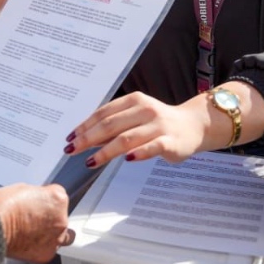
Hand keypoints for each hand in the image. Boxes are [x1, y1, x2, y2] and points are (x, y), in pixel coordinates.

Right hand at [0, 183, 71, 263]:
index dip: (46, 199)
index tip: (38, 203)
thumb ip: (37, 195)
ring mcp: (56, 239)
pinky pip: (48, 249)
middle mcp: (61, 219)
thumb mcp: (23, 188)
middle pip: (62, 217)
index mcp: (57, 199)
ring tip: (33, 232)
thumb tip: (38, 201)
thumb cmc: (1, 208)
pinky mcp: (47, 254)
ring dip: (51, 234)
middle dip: (50, 217)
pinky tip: (27, 242)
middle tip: (33, 219)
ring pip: (61, 236)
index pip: (59, 196)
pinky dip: (40, 247)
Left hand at [66, 91, 211, 169]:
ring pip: (127, 138)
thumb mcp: (135, 118)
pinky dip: (139, 153)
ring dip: (105, 151)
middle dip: (88, 139)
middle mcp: (145, 110)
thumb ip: (113, 126)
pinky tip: (126, 159)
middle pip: (111, 125)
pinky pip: (152, 147)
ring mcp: (158, 126)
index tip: (70, 138)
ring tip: (89, 161)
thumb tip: (83, 138)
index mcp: (133, 101)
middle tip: (71, 150)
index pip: (103, 113)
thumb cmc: (158, 123)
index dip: (85, 126)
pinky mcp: (170, 142)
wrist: (193, 126)